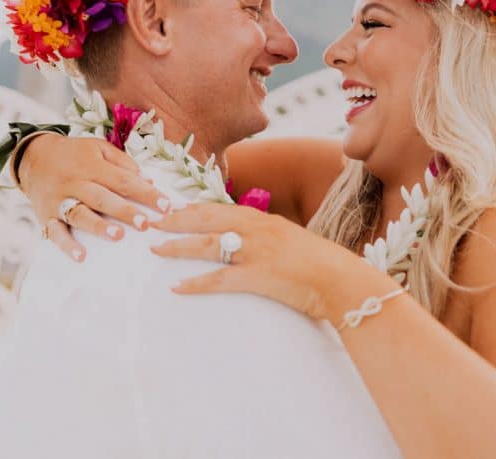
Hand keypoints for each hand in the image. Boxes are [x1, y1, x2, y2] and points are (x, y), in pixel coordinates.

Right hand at [20, 134, 171, 261]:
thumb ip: (123, 163)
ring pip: (80, 213)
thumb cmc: (74, 155)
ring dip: (98, 226)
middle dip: (124, 211)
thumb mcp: (98, 148)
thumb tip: (148, 181)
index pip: (123, 180)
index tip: (166, 205)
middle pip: (102, 197)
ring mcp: (60, 200)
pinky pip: (55, 231)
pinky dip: (67, 245)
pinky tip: (81, 256)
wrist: (33, 157)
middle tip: (145, 224)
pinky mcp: (46, 215)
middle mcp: (76, 182)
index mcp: (92, 165)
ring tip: (117, 236)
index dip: (145, 193)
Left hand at [151, 203, 362, 322]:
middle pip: (207, 219)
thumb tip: (249, 245)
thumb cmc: (322, 266)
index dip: (194, 208)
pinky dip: (196, 283)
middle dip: (177, 220)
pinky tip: (177, 287)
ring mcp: (256, 252)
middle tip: (152, 223)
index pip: (221, 208)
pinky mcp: (258, 276)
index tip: (172, 208)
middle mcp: (258, 230)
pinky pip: (220, 279)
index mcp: (265, 220)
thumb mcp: (292, 242)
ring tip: (156, 250)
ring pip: (208, 244)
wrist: (342, 282)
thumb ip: (269, 239)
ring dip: (178, 246)